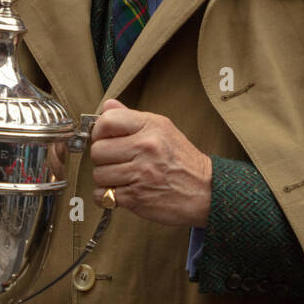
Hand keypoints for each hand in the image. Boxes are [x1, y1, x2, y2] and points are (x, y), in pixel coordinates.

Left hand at [89, 99, 212, 227]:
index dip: (99, 131)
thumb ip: (132, 118)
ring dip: (105, 179)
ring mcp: (141, 173)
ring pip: (98, 174)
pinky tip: (120, 191)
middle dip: (102, 158)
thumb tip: (107, 106)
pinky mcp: (137, 197)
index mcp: (151, 126)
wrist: (205, 190)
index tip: (105, 139)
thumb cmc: (182, 159)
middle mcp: (146, 147)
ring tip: (120, 177)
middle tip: (114, 161)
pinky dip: (107, 196)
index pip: (107, 121)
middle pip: (98, 150)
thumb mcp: (163, 129)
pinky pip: (103, 195)